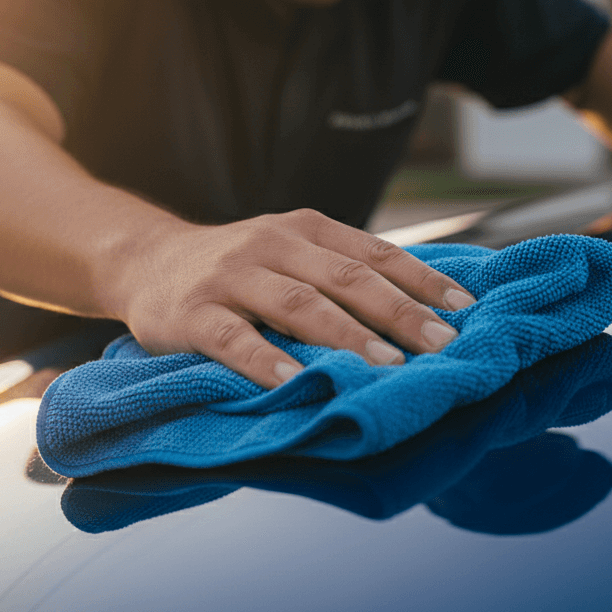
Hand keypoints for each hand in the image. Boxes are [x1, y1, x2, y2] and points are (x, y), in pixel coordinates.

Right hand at [113, 208, 475, 388]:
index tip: (466, 311)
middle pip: (347, 278)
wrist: (145, 260)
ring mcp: (231, 277)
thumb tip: (423, 310)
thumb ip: (342, 272)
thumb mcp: (292, 253)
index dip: (422, 281)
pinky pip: (232, 338)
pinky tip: (293, 382)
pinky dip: (265, 360)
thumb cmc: (238, 268)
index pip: (375, 254)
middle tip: (443, 345)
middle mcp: (273, 244)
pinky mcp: (192, 313)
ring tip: (387, 365)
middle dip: (400, 312)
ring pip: (297, 303)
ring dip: (346, 335)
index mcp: (307, 229)